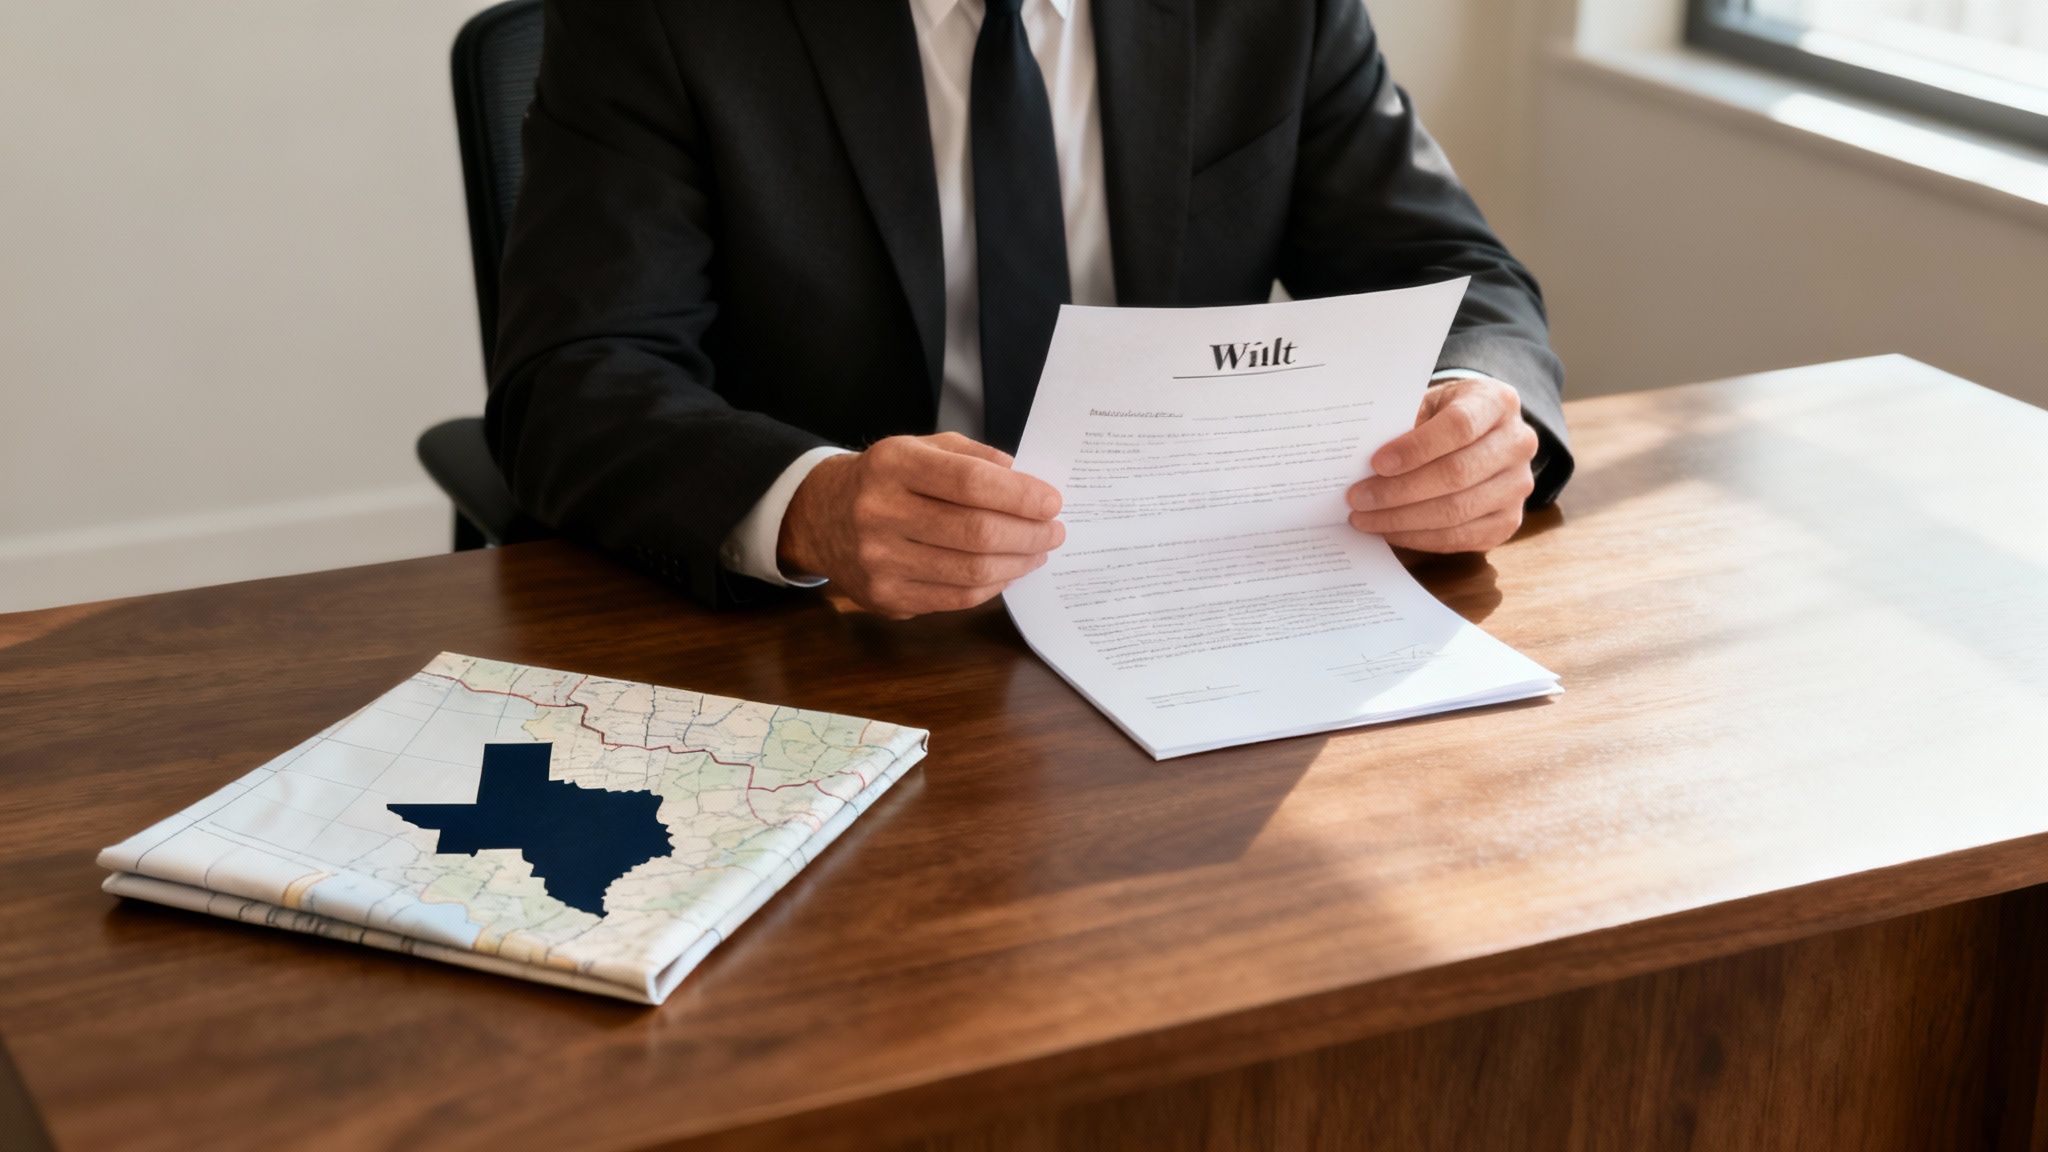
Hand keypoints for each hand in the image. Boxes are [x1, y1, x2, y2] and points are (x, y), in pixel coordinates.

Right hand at [779, 432, 1065, 618]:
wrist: (821, 517)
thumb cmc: (885, 480)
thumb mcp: (921, 447)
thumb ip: (972, 458)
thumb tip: (1025, 481)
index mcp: (893, 465)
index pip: (970, 483)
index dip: (1020, 496)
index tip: (1052, 502)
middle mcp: (880, 512)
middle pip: (976, 533)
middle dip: (1028, 534)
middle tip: (1054, 531)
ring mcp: (880, 560)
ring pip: (971, 571)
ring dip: (1018, 563)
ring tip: (1038, 551)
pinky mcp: (886, 597)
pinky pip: (956, 598)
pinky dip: (993, 585)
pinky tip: (1008, 570)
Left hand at [1346, 376, 1538, 552]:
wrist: (1480, 435)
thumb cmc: (1443, 416)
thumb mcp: (1428, 403)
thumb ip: (1403, 423)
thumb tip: (1359, 459)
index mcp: (1497, 402)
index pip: (1459, 426)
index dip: (1416, 448)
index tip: (1376, 463)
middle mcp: (1518, 443)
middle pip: (1456, 474)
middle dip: (1399, 491)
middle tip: (1358, 499)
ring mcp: (1518, 485)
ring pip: (1457, 511)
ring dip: (1403, 519)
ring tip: (1364, 518)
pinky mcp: (1508, 521)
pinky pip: (1461, 538)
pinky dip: (1419, 538)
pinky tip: (1389, 530)